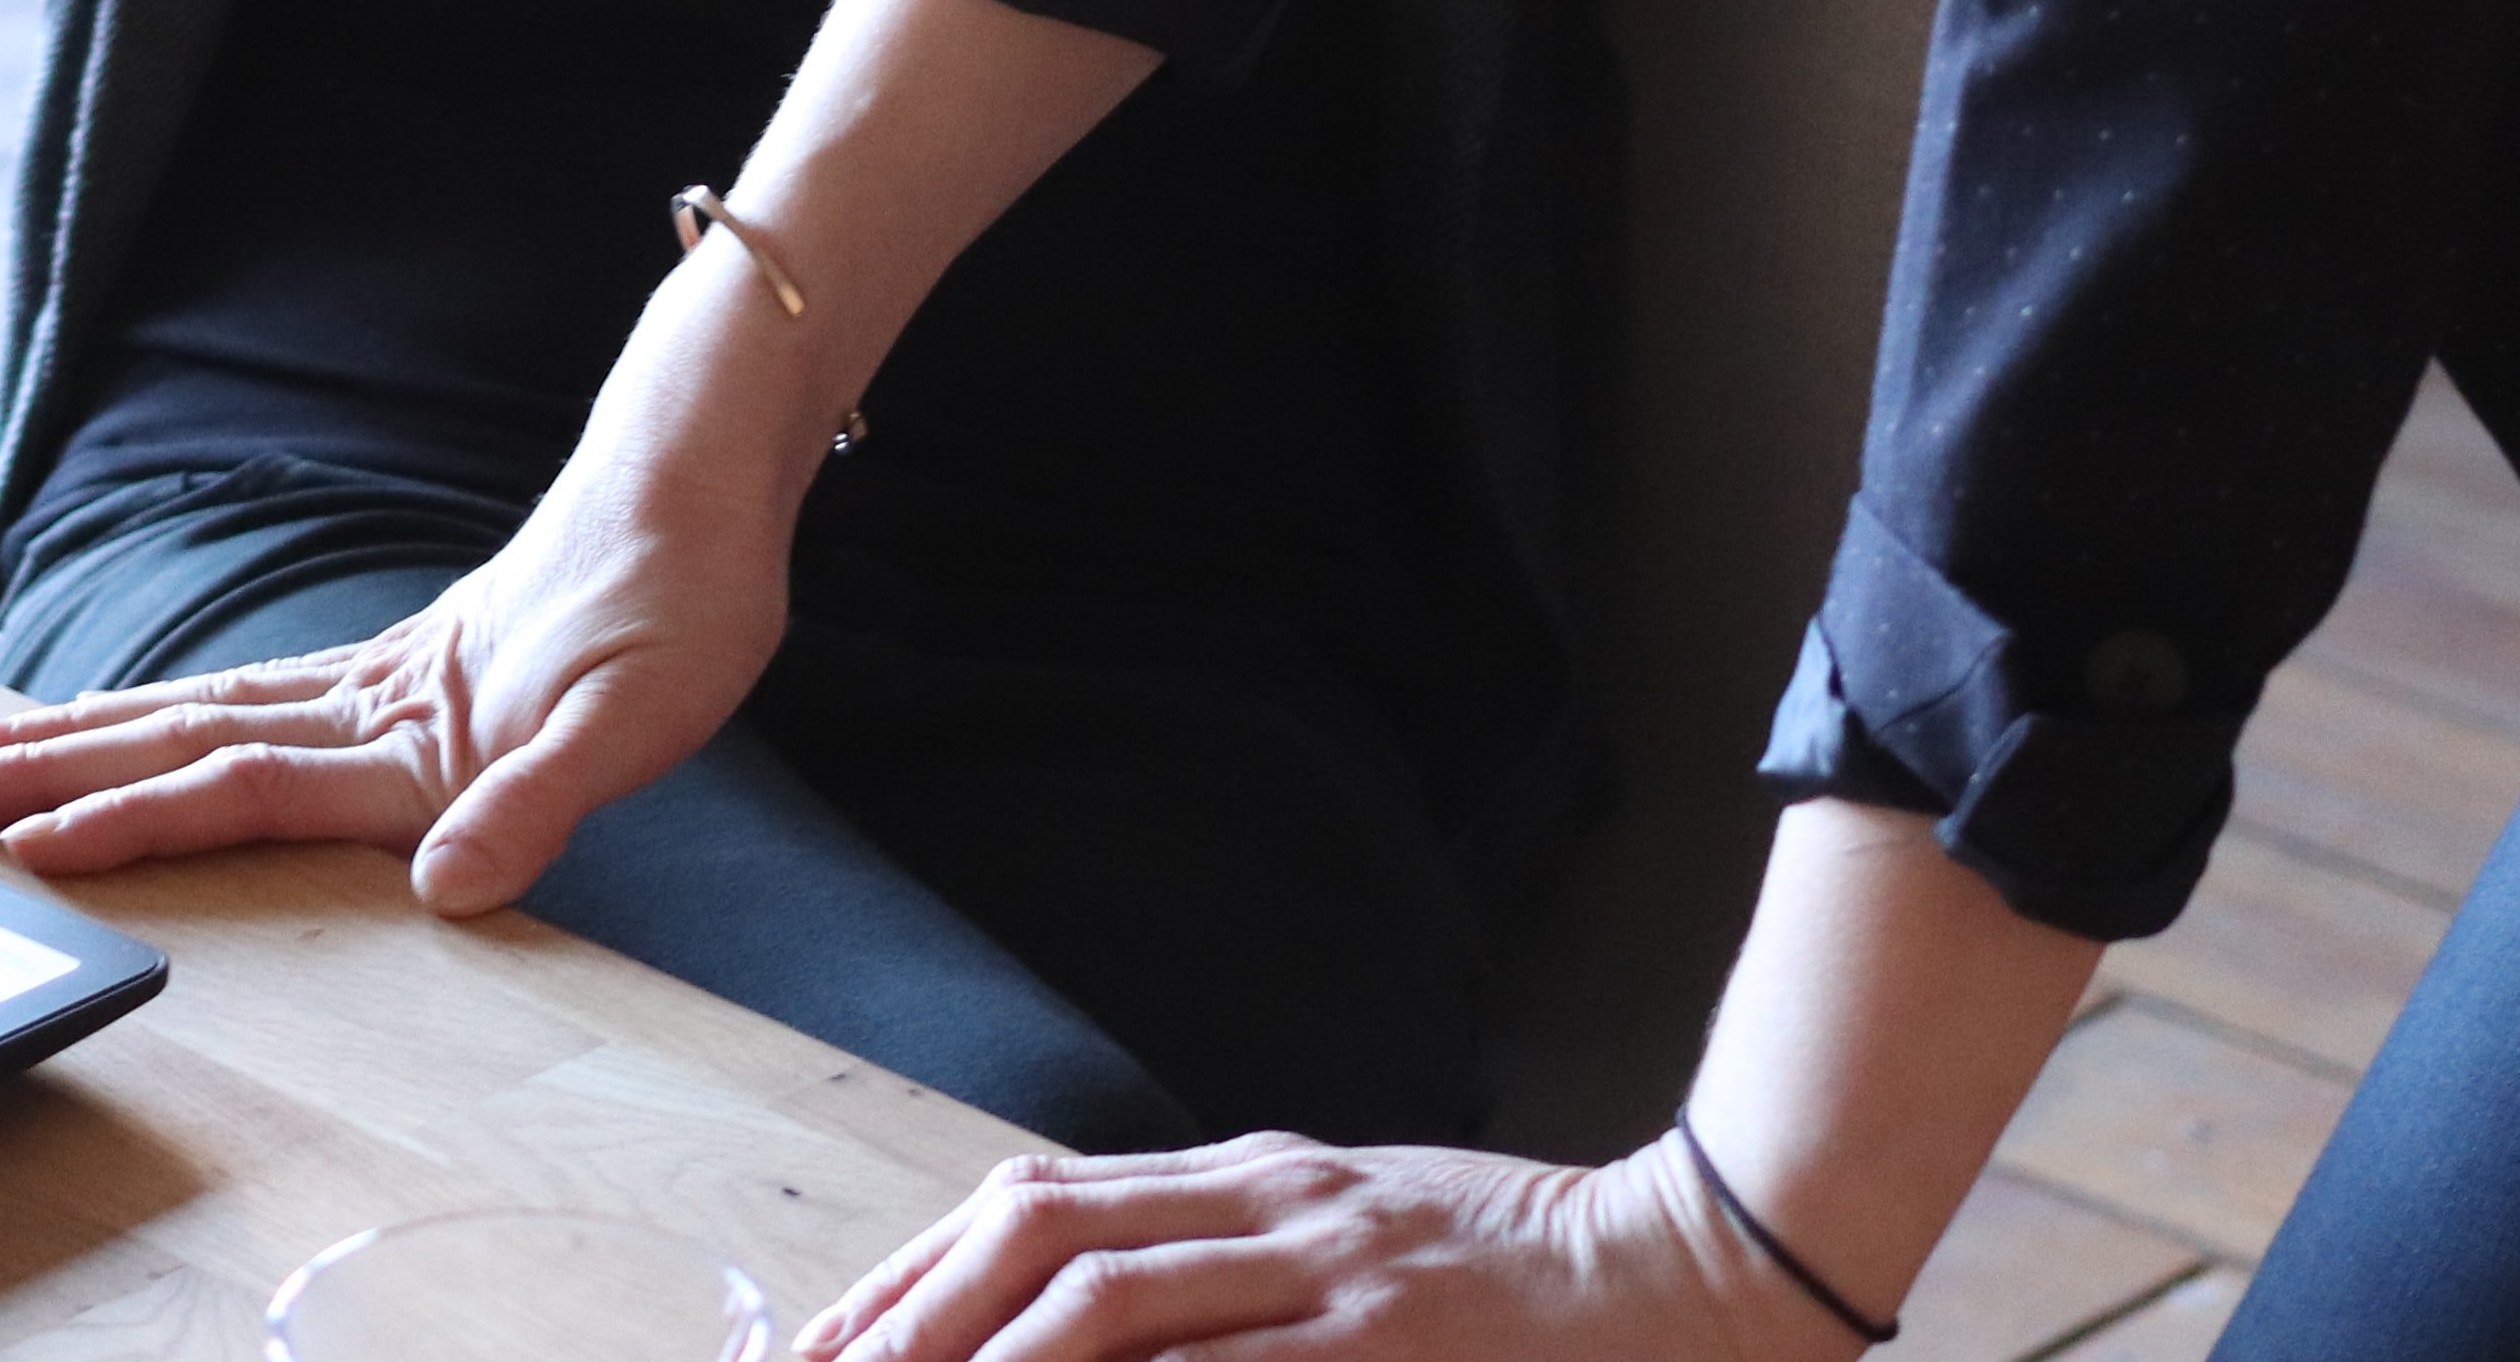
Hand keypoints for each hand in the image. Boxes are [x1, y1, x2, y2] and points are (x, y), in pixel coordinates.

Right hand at [0, 463, 790, 913]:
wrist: (698, 487)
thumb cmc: (680, 606)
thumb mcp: (634, 724)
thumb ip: (536, 806)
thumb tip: (450, 891)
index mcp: (412, 734)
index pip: (244, 785)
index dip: (138, 820)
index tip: (35, 847)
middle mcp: (374, 702)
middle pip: (185, 739)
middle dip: (58, 770)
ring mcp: (380, 678)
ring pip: (202, 710)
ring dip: (92, 736)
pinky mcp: (405, 666)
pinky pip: (255, 697)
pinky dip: (176, 711)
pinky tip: (146, 717)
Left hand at [798, 1132, 1849, 1361]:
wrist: (1685, 1266)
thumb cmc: (1512, 1272)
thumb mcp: (1350, 1240)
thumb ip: (1230, 1270)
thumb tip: (1088, 1317)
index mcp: (1250, 1176)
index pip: (1036, 1203)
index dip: (921, 1269)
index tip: (834, 1341)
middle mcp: (1268, 1204)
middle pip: (1042, 1230)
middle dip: (921, 1309)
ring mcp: (1327, 1271)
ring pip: (1113, 1295)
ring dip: (995, 1355)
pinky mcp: (1387, 1340)